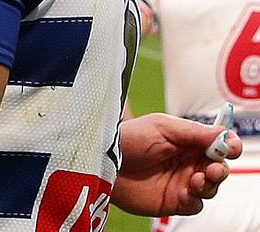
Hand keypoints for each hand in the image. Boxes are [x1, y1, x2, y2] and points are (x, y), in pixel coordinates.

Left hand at [112, 113, 241, 215]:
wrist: (104, 160)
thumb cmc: (128, 138)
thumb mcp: (162, 127)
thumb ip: (194, 133)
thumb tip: (224, 134)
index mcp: (187, 141)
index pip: (218, 144)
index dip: (228, 146)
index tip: (229, 148)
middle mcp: (187, 162)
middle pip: (218, 168)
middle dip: (219, 169)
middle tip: (210, 169)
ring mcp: (181, 182)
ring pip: (210, 188)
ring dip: (208, 185)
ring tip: (194, 180)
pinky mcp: (172, 201)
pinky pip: (195, 205)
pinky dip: (194, 200)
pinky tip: (183, 193)